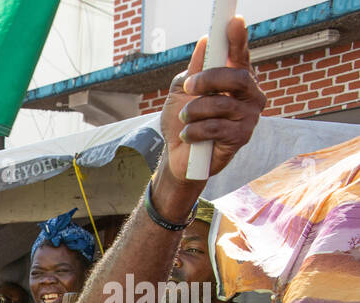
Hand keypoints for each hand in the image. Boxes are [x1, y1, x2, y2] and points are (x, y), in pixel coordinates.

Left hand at [159, 16, 264, 193]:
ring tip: (185, 119)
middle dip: (208, 80)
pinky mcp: (241, 137)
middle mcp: (249, 94)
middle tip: (188, 87)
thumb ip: (193, 69)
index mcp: (236, 79)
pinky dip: (193, 131)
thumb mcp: (181, 92)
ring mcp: (249, 116)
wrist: (179, 157)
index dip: (238, 38)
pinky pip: (214, 127)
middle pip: (236, 77)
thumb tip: (205, 42)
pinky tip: (188, 136)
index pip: (240, 55)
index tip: (234, 21)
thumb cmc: (184, 121)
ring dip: (194, 111)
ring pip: (221, 104)